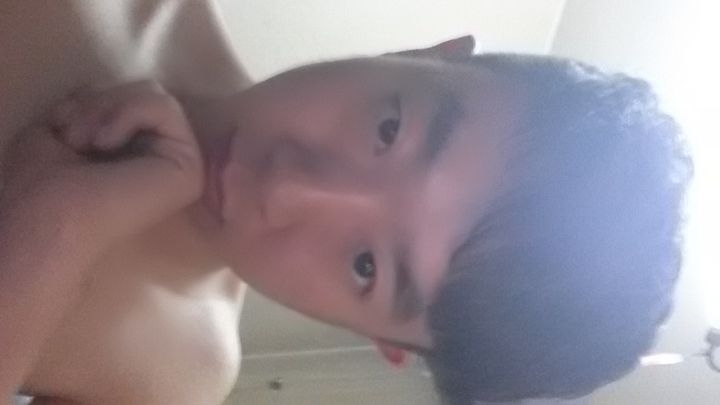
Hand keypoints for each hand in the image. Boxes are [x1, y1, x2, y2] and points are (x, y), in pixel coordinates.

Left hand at [0, 81, 202, 253]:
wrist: (47, 220)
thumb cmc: (43, 185)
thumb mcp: (66, 123)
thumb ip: (99, 101)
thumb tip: (119, 88)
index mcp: (139, 156)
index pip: (132, 97)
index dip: (96, 100)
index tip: (67, 130)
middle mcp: (166, 161)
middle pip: (147, 92)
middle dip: (102, 102)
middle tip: (76, 138)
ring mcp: (182, 166)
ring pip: (156, 95)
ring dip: (109, 108)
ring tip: (87, 142)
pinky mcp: (189, 167)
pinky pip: (165, 108)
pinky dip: (127, 113)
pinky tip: (105, 144)